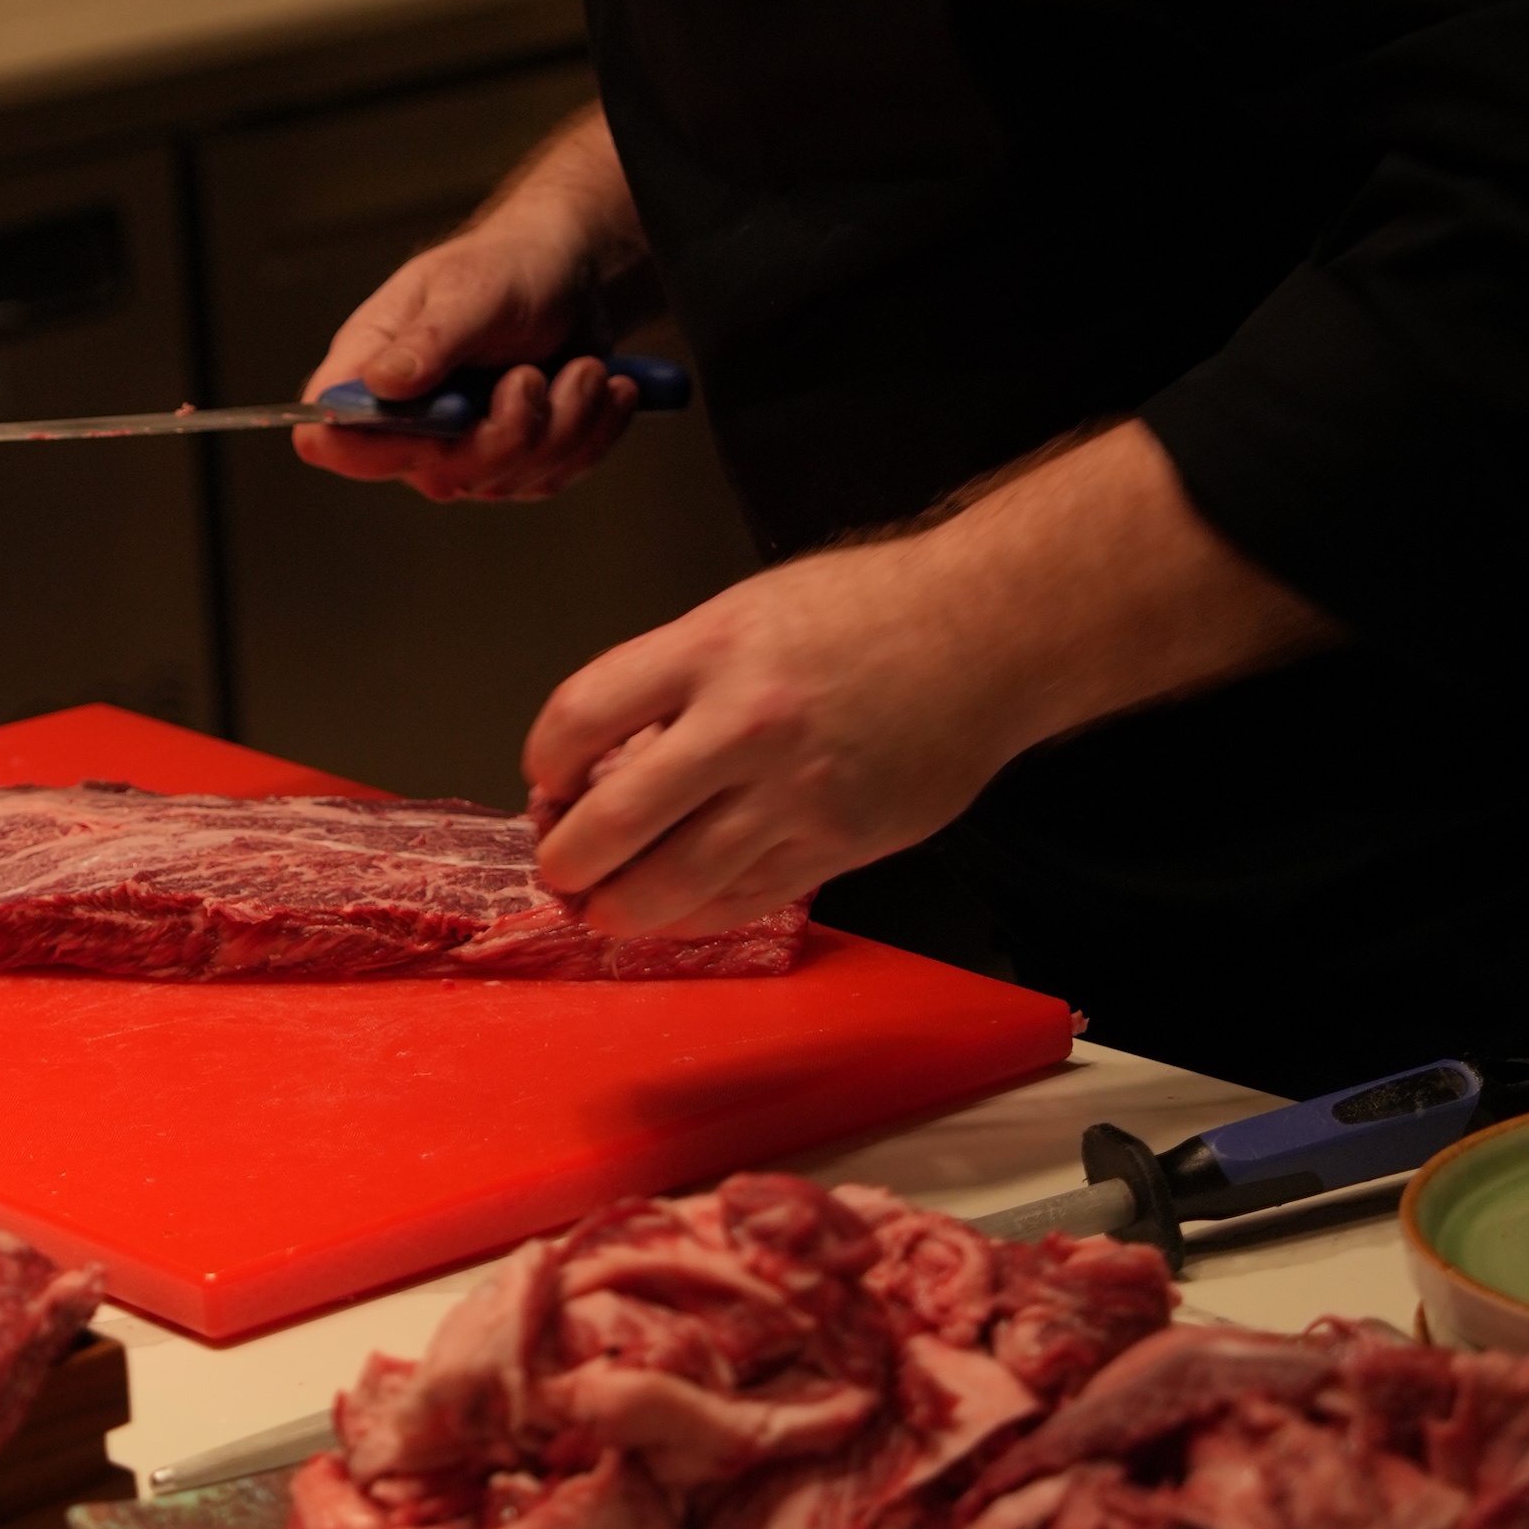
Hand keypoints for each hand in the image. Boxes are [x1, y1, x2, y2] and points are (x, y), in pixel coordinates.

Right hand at [292, 104, 651, 503]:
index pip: (331, 440)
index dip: (370, 451)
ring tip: (585, 370)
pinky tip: (604, 390)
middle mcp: (407, 423)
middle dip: (507, 430)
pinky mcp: (514, 464)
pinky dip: (590, 433)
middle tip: (535, 375)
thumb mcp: (470, 290)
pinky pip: (551, 477)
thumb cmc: (508, 268)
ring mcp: (462, 450)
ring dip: (563, 423)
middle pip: (436, 474)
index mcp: (368, 371)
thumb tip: (376, 384)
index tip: (439, 427)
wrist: (574, 276)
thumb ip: (428, 341)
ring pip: (504, 479)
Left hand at [524, 423, 1337, 931]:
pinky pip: (742, 901)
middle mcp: (747, 725)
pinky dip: (693, 916)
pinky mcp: (838, 845)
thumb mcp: (747, 612)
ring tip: (601, 906)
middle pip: (612, 823)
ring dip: (618, 909)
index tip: (544, 780)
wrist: (986, 635)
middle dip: (565, 861)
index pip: (579, 718)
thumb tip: (604, 763)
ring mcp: (796, 794)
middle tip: (558, 865)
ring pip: (673, 885)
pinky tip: (675, 910)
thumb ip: (672, 683)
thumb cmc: (869, 612)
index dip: (542, 764)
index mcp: (712, 649)